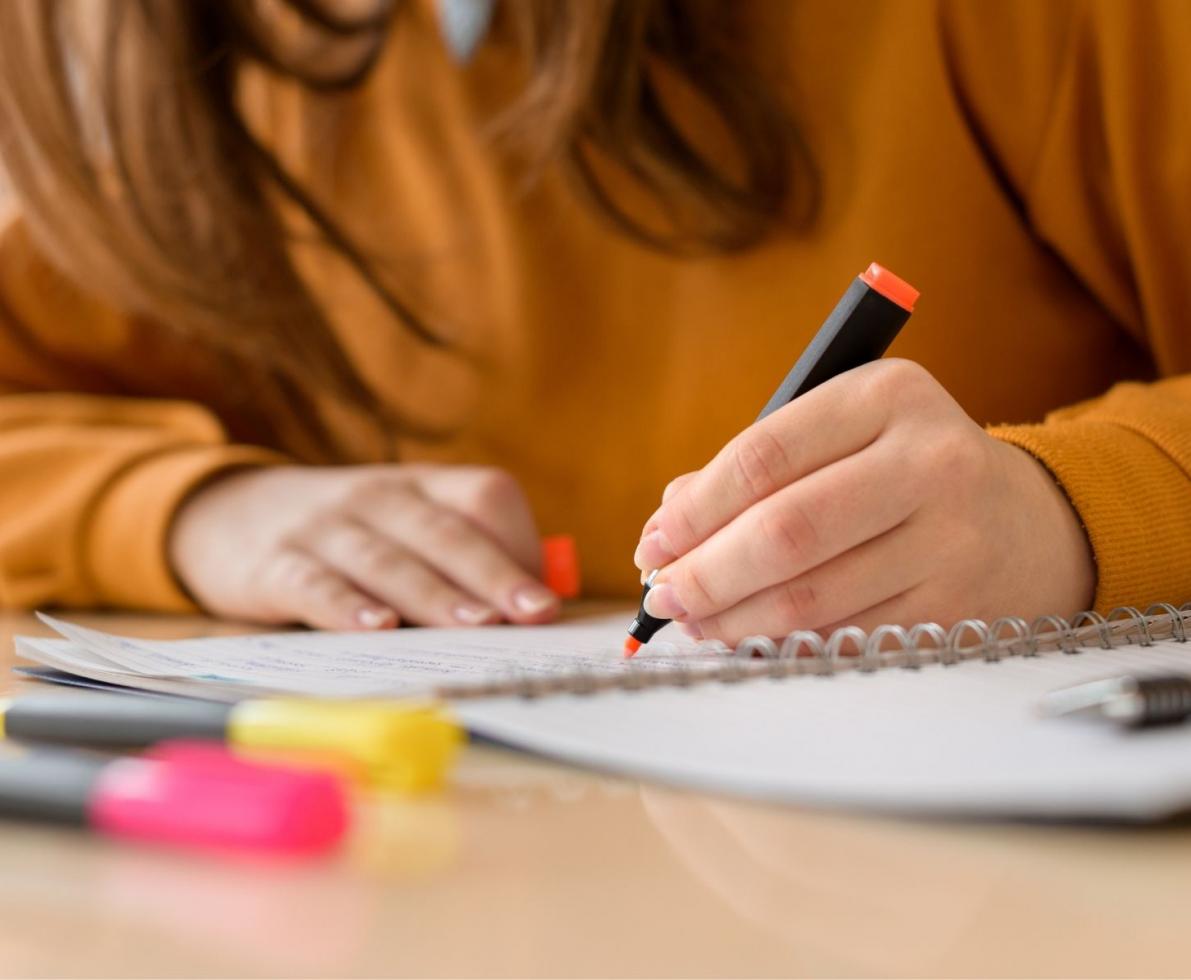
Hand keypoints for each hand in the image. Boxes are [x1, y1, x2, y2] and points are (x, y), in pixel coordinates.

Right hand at [169, 463, 559, 629]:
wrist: (227, 513)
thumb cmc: (347, 535)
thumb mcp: (403, 525)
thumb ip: (460, 559)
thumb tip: (531, 613)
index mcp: (422, 486)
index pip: (484, 495)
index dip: (518, 544)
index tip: (543, 600)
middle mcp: (379, 497)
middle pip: (445, 532)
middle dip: (494, 573)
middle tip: (534, 613)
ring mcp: (325, 528)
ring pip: (388, 560)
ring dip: (435, 594)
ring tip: (476, 624)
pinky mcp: (275, 564)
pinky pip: (315, 583)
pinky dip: (346, 606)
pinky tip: (377, 629)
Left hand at [633, 359, 1094, 644]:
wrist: (1030, 521)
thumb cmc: (904, 469)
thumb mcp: (844, 433)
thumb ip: (756, 467)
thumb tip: (668, 523)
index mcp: (887, 395)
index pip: (765, 454)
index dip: (697, 509)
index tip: (653, 543)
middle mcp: (928, 460)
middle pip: (787, 531)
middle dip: (707, 572)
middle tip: (662, 595)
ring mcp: (951, 538)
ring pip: (813, 594)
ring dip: (736, 617)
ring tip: (695, 620)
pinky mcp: (958, 605)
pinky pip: (845, 632)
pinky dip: (785, 640)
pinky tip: (751, 635)